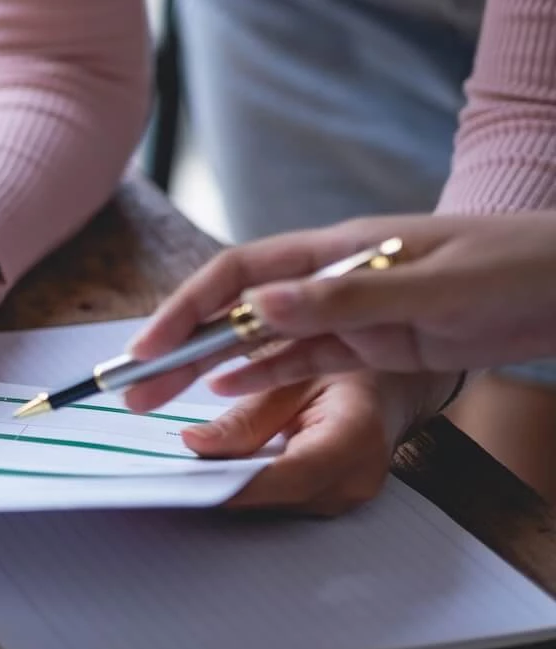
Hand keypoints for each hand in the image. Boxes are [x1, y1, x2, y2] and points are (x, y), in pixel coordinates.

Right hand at [125, 214, 555, 410]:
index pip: (239, 274)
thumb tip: (262, 306)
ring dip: (209, 367)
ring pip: (262, 341)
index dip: (185, 309)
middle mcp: (334, 278)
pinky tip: (223, 391)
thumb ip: (347, 298)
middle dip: (179, 344)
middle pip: (237, 309)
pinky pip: (304, 360)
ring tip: (158, 399)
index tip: (148, 349)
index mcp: (339, 249)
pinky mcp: (378, 342)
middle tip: (131, 389)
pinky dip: (261, 375)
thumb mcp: (436, 287)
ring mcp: (354, 311)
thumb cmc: (522, 267)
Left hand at [184, 369, 450, 515]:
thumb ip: (244, 418)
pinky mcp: (335, 501)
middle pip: (278, 498)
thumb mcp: (292, 377)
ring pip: (278, 505)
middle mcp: (358, 477)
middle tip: (174, 472)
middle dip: (224, 486)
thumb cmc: (348, 371)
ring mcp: (350, 496)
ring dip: (236, 489)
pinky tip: (228, 470)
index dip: (234, 484)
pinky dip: (254, 487)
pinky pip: (286, 502)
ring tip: (194, 467)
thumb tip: (195, 445)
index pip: (288, 476)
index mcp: (354, 437)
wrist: (389, 383)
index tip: (189, 481)